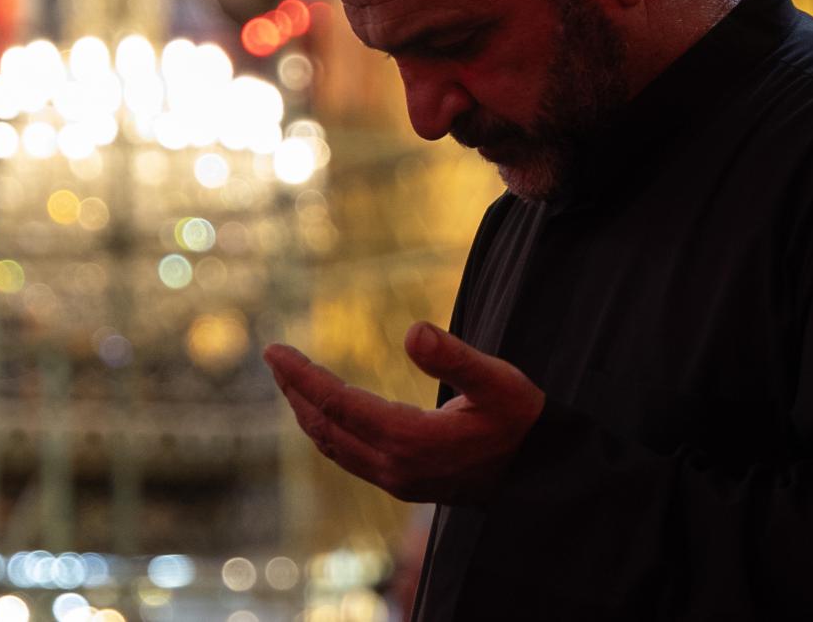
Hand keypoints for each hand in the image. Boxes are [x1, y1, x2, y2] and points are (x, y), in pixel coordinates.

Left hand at [264, 322, 545, 504]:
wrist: (539, 472)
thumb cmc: (521, 419)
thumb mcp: (498, 381)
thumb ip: (456, 357)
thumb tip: (412, 330)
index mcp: (410, 439)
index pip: (338, 404)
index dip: (302, 376)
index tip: (273, 350)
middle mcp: (395, 465)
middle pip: (325, 426)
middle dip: (295, 390)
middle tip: (274, 356)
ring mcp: (396, 479)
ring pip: (333, 445)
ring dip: (307, 411)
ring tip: (290, 380)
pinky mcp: (402, 483)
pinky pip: (347, 456)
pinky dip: (327, 429)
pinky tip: (326, 412)